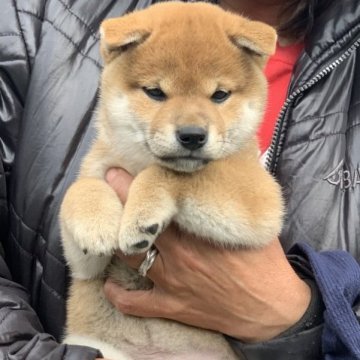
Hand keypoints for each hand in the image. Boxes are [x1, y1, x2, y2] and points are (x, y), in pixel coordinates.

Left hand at [104, 168, 310, 342]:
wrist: (273, 308)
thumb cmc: (263, 261)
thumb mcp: (249, 223)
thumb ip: (230, 200)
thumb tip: (222, 173)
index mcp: (196, 231)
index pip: (155, 202)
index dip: (130, 185)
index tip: (116, 171)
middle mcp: (177, 254)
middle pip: (135, 226)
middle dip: (117, 206)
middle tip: (104, 191)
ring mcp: (172, 282)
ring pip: (131, 259)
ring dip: (117, 244)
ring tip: (106, 231)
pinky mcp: (173, 305)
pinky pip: (136, 303)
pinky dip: (119, 295)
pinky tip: (109, 285)